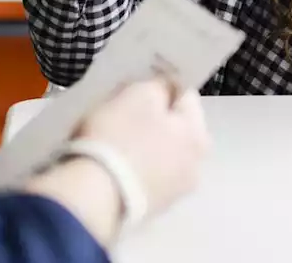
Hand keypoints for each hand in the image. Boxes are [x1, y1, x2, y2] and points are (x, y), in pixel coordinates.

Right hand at [75, 77, 209, 220]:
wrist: (93, 197)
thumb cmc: (119, 137)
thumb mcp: (138, 95)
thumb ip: (157, 85)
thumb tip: (163, 88)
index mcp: (199, 136)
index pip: (185, 94)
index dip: (161, 83)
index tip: (136, 82)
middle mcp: (195, 166)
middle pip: (174, 126)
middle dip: (151, 115)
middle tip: (121, 109)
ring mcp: (174, 192)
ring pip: (159, 152)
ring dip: (142, 142)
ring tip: (112, 138)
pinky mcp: (150, 208)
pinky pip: (144, 174)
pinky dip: (132, 165)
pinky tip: (110, 162)